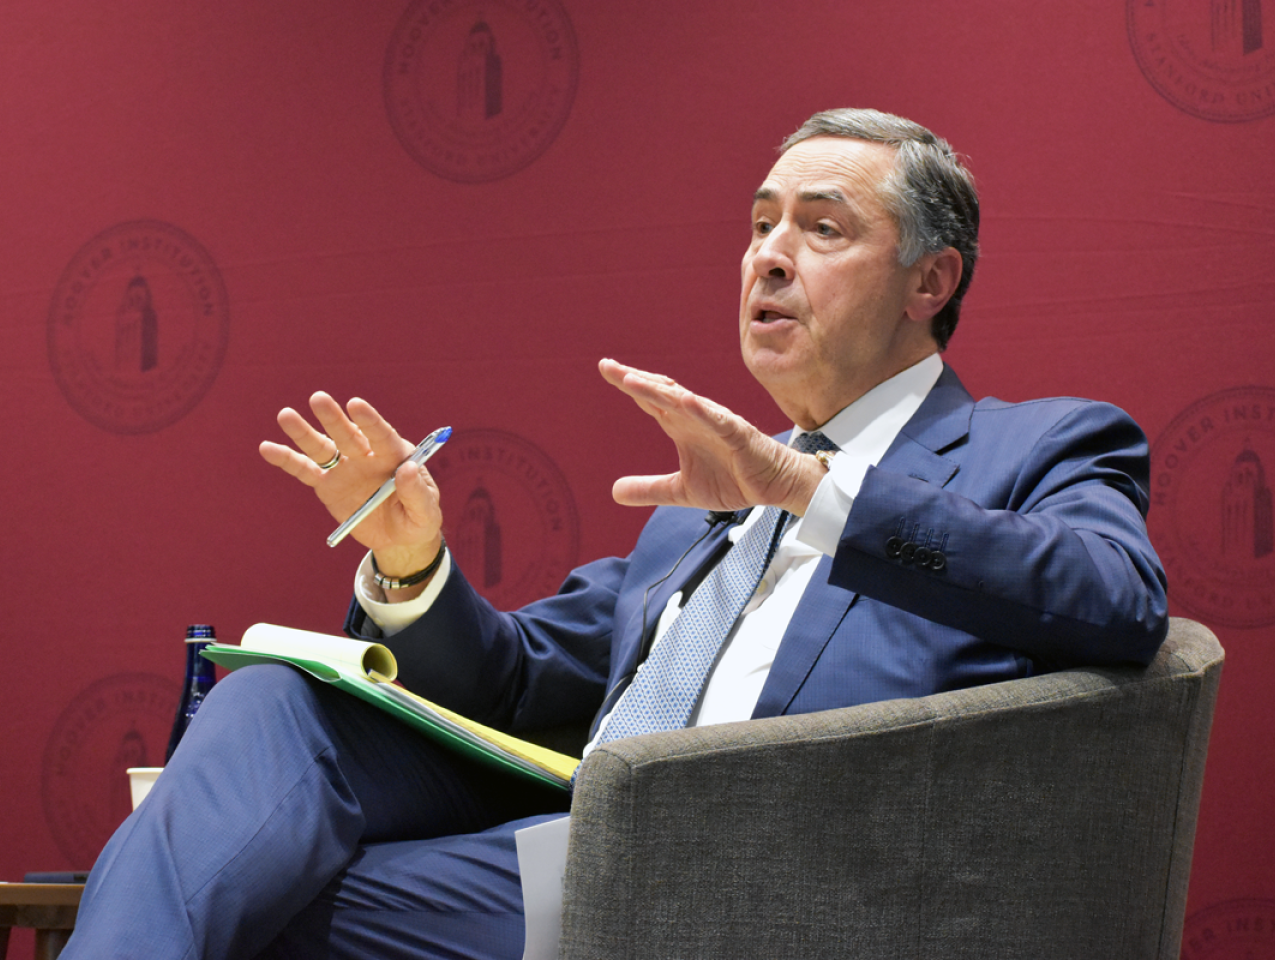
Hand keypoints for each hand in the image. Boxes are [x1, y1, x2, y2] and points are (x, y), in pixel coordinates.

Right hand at [258, 392, 442, 575]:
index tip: (355, 404)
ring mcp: (344, 468)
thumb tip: (408, 469)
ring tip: (286, 415)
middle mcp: (366, 455)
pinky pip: (304, 471)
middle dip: (333, 418)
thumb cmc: (418, 519)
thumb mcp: (426, 512)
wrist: (399, 538)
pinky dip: (286, 460)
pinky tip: (268, 448)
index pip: (381, 434)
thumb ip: (417, 492)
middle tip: (319, 399)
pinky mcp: (327, 485)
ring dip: (304, 432)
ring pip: (322, 447)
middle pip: (347, 434)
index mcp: (394, 455)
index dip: (369, 420)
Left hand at [599, 359, 824, 515]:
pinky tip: (684, 401)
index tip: (605, 367)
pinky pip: (718, 420)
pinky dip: (701, 410)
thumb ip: (649, 488)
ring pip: (683, 401)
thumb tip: (613, 492)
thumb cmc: (731, 479)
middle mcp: (694, 417)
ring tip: (632, 380)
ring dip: (658, 390)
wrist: (773, 484)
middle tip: (607, 366)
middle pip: (660, 392)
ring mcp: (716, 422)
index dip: (627, 384)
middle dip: (634, 379)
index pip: (649, 400)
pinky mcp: (738, 433)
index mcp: (680, 425)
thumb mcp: (680, 490)